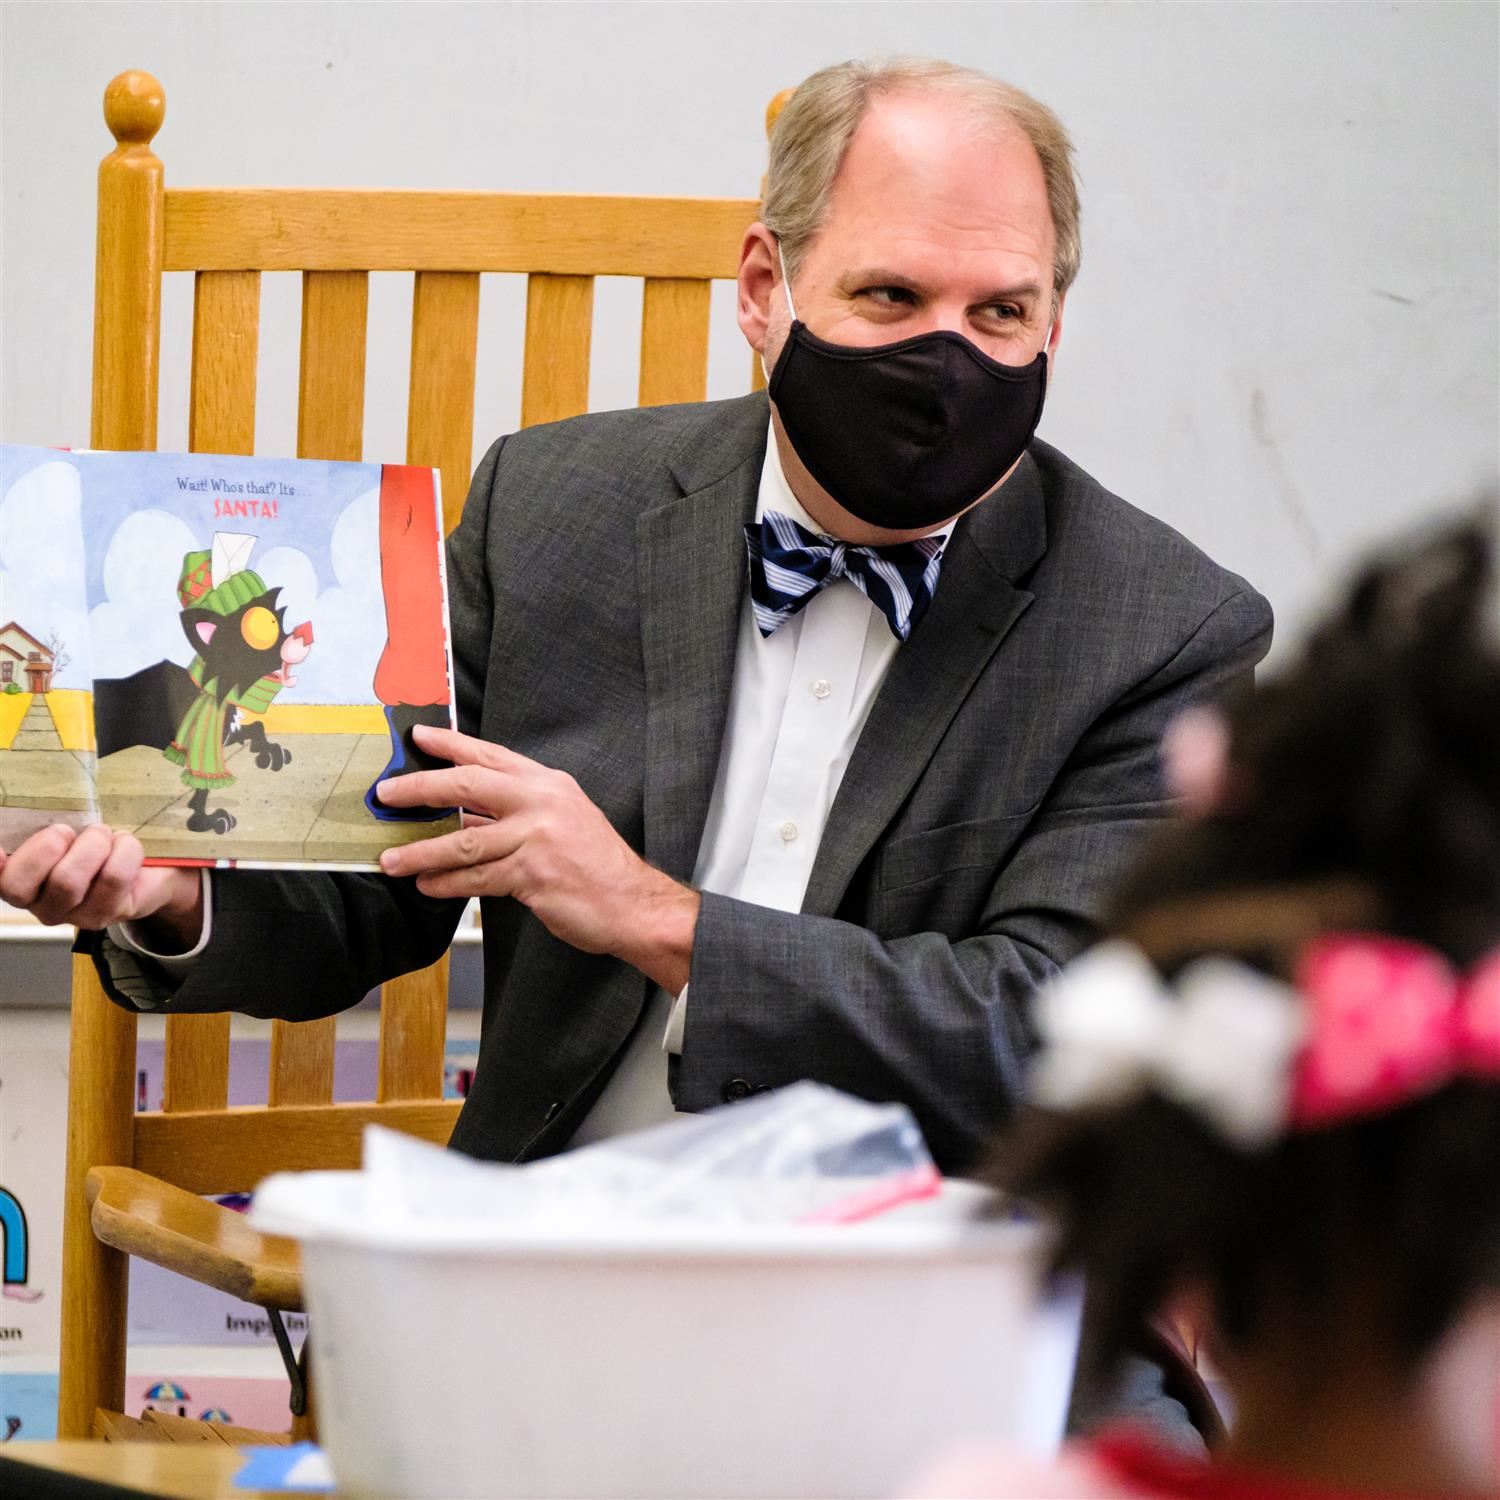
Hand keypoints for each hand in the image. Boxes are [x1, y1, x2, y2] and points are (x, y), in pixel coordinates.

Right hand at [0, 824, 203, 946]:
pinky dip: (124, 850)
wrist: (151, 865)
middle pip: (20, 884)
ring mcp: (72, 915)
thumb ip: (45, 825)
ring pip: (66, 881)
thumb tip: (34, 807)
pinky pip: (111, 877)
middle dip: (48, 845)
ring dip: (91, 844)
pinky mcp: (106, 915)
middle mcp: (39, 904)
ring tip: (104, 836)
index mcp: (20, 879)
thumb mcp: (71, 828)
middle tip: (70, 831)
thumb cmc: (98, 841)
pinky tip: (125, 846)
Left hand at [377, 726, 698, 991]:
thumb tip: (463, 811)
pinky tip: (428, 886)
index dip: (451, 744)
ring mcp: (537, 837)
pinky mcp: (532, 874)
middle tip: (388, 794)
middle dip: (420, 788)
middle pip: (468, 785)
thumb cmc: (597, 866)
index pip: (491, 756)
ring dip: (421, 851)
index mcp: (548, 784)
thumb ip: (519, 810)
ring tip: (393, 859)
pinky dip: (447, 884)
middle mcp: (542, 803)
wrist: (633, 904)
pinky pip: (477, 877)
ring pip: (464, 839)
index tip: (418, 737)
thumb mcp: (564, 820)